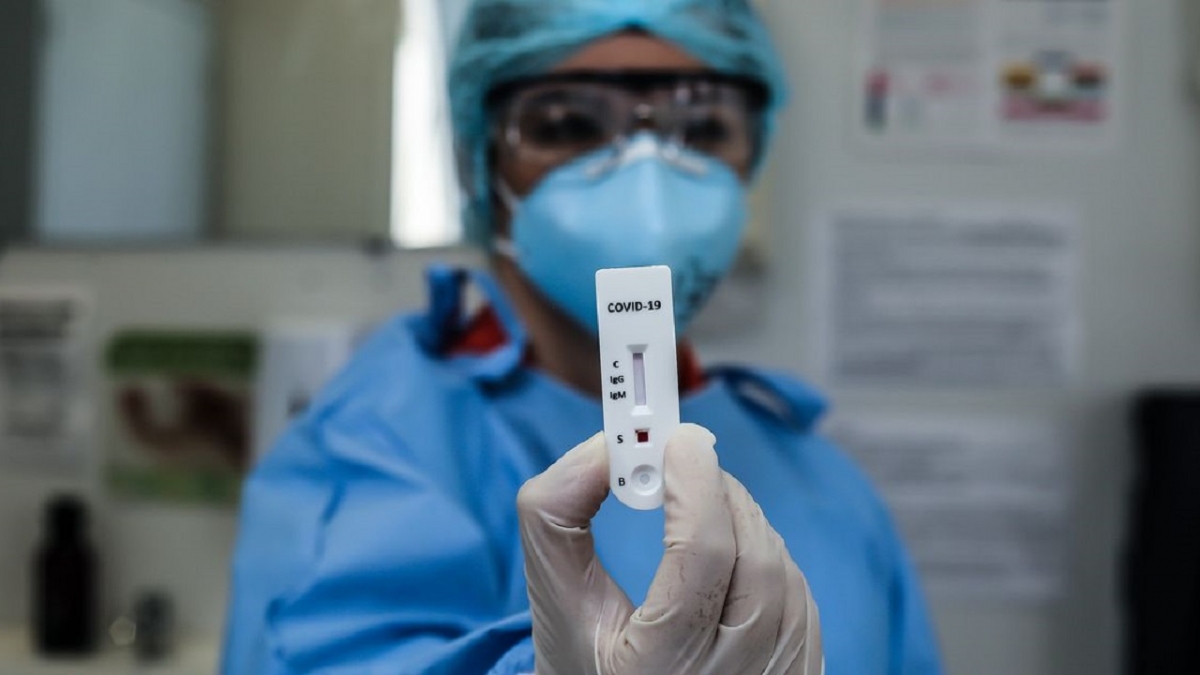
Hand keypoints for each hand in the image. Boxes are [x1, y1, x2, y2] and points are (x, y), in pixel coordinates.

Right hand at [517, 424, 822, 673]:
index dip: (696, 486)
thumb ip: (557, 518)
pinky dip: (762, 554)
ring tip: (696, 512)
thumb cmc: (589, 662)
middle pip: (752, 556)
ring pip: (780, 569)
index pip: (703, 557)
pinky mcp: (801, 671)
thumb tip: (603, 448)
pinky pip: (797, 593)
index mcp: (660, 666)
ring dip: (740, 519)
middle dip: (718, 493)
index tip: (678, 440)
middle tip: (683, 462)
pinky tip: (725, 556)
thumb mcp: (555, 600)